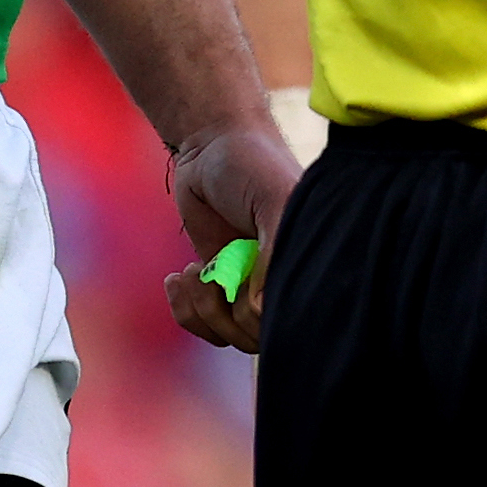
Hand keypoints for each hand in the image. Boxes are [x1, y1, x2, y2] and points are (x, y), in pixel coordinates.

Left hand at [161, 117, 304, 353]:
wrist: (211, 146)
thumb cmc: (252, 163)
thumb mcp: (273, 199)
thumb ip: (273, 253)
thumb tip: (260, 310)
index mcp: (308, 264)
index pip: (296, 322)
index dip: (263, 318)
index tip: (242, 287)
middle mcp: (282, 279)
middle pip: (258, 339)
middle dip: (225, 315)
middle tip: (212, 276)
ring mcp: (251, 285)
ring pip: (228, 335)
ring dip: (201, 310)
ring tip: (190, 274)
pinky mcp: (220, 285)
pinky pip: (203, 324)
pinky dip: (184, 310)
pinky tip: (178, 275)